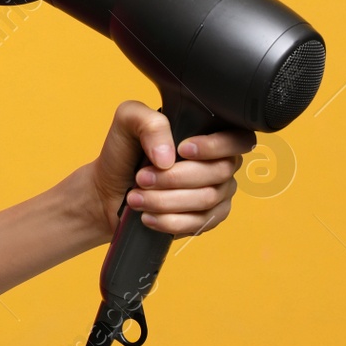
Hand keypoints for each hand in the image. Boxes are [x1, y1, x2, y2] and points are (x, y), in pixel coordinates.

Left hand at [85, 99, 255, 242]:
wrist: (108, 191)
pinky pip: (199, 223)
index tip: (183, 149)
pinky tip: (147, 216)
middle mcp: (219, 163)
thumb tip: (169, 157)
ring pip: (207, 199)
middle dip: (174, 177)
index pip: (238, 139)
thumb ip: (149, 123)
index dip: (217, 146)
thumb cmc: (122, 153)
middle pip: (218, 172)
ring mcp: (217, 193)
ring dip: (165, 200)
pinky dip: (169, 220)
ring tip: (135, 197)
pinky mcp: (207, 219)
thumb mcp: (127, 122)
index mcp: (207, 134)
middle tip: (141, 178)